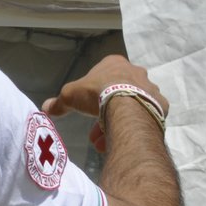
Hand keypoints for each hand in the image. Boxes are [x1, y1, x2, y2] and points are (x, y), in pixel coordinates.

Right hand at [43, 55, 166, 154]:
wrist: (127, 107)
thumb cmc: (96, 94)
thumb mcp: (69, 96)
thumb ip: (58, 102)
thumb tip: (45, 108)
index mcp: (115, 63)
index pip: (102, 75)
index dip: (91, 93)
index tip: (85, 108)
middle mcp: (136, 72)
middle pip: (117, 93)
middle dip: (104, 112)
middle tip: (94, 131)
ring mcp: (150, 88)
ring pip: (131, 106)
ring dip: (117, 121)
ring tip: (105, 142)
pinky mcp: (161, 105)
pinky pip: (145, 116)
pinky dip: (133, 126)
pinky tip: (123, 138)